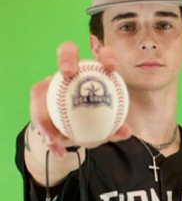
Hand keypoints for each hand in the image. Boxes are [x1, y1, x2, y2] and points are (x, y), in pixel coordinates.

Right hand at [30, 42, 130, 157]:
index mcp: (94, 73)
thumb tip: (125, 131)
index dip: (107, 56)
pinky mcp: (36, 99)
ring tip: (56, 131)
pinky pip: (37, 115)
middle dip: (67, 57)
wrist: (72, 135)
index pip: (102, 55)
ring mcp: (50, 83)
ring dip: (45, 109)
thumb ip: (116, 129)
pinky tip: (58, 149)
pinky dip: (46, 133)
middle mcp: (69, 72)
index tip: (111, 68)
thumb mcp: (106, 128)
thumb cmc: (94, 124)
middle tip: (68, 72)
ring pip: (40, 88)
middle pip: (66, 51)